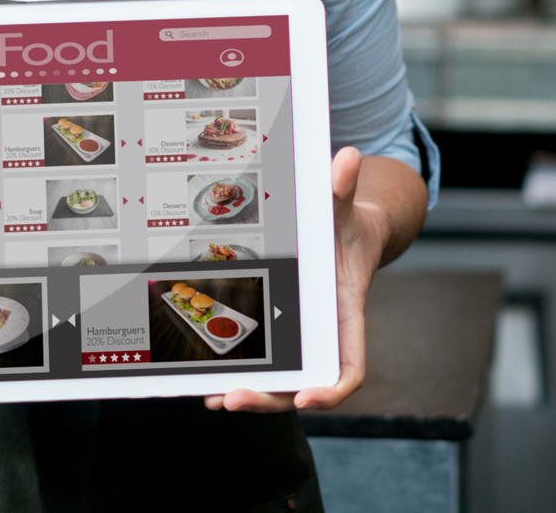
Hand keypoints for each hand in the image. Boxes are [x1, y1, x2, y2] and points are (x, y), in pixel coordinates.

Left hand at [205, 147, 384, 415]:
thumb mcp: (342, 209)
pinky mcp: (279, 334)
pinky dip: (236, 375)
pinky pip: (261, 364)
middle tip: (235, 397)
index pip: (349, 369)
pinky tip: (206, 380)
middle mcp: (322, 338)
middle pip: (303, 387)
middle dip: (270, 399)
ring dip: (247, 393)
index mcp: (345, 318)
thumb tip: (348, 156)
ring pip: (278, 382)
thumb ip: (342, 189)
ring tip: (214, 396)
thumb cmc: (346, 226)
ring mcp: (300, 339)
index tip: (307, 398)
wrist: (345, 233)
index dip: (330, 391)